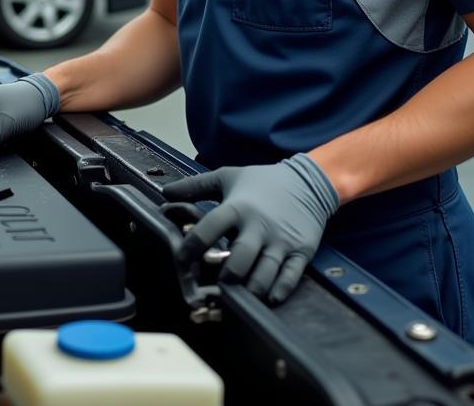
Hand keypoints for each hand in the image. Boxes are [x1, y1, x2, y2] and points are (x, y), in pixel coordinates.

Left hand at [163, 153, 338, 304]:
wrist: (308, 181)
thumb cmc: (263, 181)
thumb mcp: (227, 176)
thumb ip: (195, 186)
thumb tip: (165, 192)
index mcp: (237, 207)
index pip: (209, 229)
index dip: (192, 248)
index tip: (181, 262)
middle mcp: (258, 226)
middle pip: (239, 260)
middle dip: (225, 278)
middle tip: (216, 287)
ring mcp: (281, 241)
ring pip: (264, 275)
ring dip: (249, 290)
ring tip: (239, 297)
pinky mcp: (301, 252)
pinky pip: (290, 278)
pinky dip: (278, 291)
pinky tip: (268, 296)